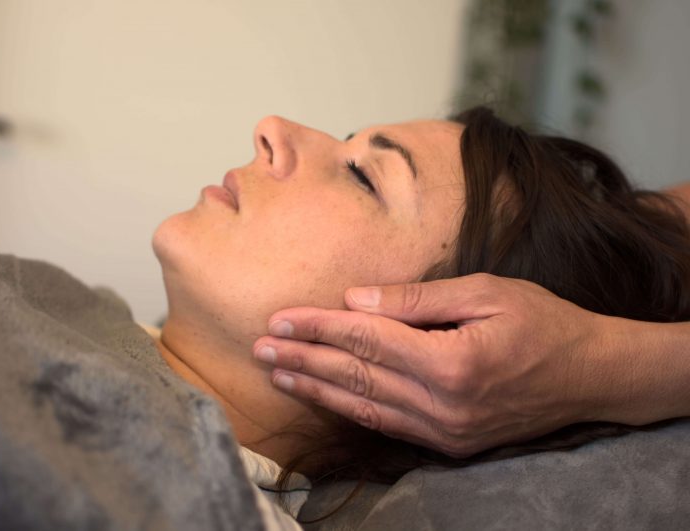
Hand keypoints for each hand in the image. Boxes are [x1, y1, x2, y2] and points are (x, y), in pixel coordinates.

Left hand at [253, 274, 612, 457]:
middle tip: (260, 345)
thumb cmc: (543, 323)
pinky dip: (349, 409)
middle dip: (303, 357)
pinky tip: (321, 396)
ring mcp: (444, 430)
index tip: (281, 317)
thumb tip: (356, 297)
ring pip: (363, 405)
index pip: (367, 339)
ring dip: (315, 388)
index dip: (320, 326)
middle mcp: (442, 404)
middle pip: (355, 376)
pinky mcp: (448, 442)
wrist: (590, 376)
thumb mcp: (485, 292)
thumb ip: (416, 299)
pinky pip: (386, 424)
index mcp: (451, 362)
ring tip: (277, 372)